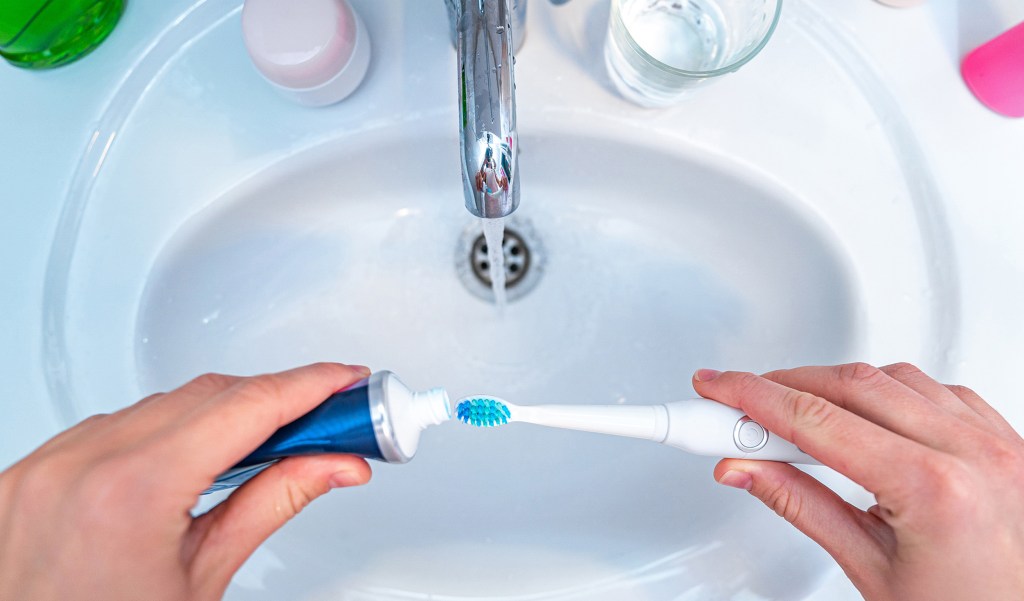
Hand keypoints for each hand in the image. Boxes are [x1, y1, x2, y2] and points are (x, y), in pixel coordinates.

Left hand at [0, 363, 372, 600]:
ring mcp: (47, 464)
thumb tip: (333, 466)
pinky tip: (191, 452)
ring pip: (158, 404)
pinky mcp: (29, 471)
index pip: (246, 407)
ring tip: (263, 445)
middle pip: (206, 395)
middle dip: (273, 399)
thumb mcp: (205, 577)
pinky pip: (111, 424)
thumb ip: (274, 504)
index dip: (310, 386)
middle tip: (326, 419)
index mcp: (131, 492)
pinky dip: (162, 429)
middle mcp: (79, 464)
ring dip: (217, 413)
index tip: (345, 381)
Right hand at [693, 363, 1023, 600]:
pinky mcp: (1008, 441)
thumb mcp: (867, 567)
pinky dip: (892, 391)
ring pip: (895, 377)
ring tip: (799, 417)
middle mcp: (973, 453)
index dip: (753, 398)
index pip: (817, 420)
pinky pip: (940, 388)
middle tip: (739, 409)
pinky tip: (868, 412)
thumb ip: (799, 505)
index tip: (718, 390)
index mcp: (933, 488)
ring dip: (837, 387)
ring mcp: (996, 443)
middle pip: (851, 385)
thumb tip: (744, 468)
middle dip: (784, 388)